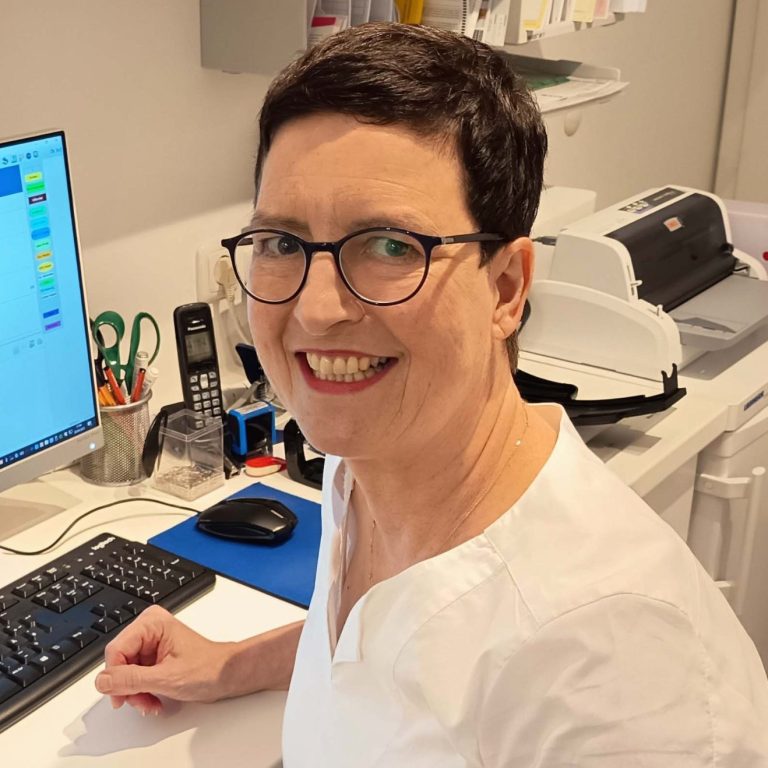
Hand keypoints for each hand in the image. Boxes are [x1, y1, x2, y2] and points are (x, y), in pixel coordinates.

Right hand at [94, 605, 235, 714]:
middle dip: (128, 688)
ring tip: (151, 703)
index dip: (114, 678)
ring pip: (125, 673)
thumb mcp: (165, 678)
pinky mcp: (153, 656)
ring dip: (135, 693)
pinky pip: (135, 676)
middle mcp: (149, 628)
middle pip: (119, 662)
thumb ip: (131, 680)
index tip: (120, 698)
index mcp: (152, 623)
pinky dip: (142, 691)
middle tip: (142, 702)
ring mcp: (150, 642)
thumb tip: (103, 681)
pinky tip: (153, 699)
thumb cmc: (207, 668)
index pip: (116, 650)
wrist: (225, 674)